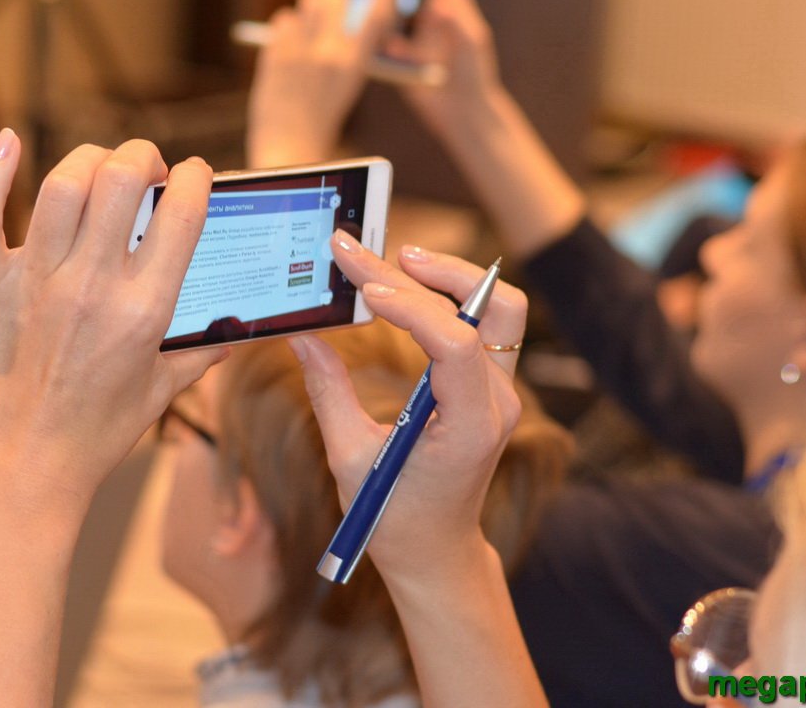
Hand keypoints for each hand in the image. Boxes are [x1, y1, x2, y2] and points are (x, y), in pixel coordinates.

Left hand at [0, 130, 227, 515]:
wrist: (20, 472)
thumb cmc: (94, 437)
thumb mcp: (160, 393)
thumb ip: (199, 355)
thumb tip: (232, 333)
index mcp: (143, 310)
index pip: (181, 214)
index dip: (194, 177)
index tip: (193, 174)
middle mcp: (90, 287)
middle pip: (121, 179)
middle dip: (141, 156)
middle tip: (145, 168)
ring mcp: (33, 284)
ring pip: (62, 184)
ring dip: (87, 159)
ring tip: (97, 167)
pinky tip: (7, 142)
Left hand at [246, 0, 401, 166]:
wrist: (290, 143)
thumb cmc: (322, 113)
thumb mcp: (346, 79)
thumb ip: (345, 44)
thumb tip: (333, 1)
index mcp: (356, 63)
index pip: (379, 14)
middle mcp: (329, 51)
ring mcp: (299, 49)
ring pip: (308, 2)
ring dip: (310, 8)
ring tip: (310, 31)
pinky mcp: (275, 50)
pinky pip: (284, 19)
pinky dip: (288, 29)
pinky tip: (289, 50)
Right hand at [293, 234, 525, 583]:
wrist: (437, 551)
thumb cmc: (394, 517)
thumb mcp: (351, 459)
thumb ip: (328, 393)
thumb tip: (303, 336)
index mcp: (470, 428)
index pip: (457, 347)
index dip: (411, 310)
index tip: (364, 291)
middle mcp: (498, 405)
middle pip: (491, 311)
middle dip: (429, 274)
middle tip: (365, 253)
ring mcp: (502, 394)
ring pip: (497, 311)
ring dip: (451, 277)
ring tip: (397, 257)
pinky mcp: (492, 387)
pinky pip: (483, 327)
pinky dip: (448, 297)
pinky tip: (407, 284)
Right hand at [385, 0, 504, 138]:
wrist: (462, 112)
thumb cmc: (474, 74)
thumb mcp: (471, 45)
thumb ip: (459, 23)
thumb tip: (440, 3)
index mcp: (452, 4)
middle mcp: (429, 15)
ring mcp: (412, 34)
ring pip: (389, 9)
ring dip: (379, 4)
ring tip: (370, 2)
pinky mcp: (397, 56)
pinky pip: (379, 42)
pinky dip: (376, 40)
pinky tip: (379, 45)